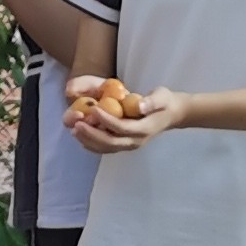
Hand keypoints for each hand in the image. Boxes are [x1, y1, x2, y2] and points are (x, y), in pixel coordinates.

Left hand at [69, 84, 188, 153]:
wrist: (171, 114)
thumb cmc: (165, 102)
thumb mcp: (163, 97)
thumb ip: (153, 101)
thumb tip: (141, 106)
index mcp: (144, 130)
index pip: (122, 128)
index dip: (106, 120)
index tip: (94, 109)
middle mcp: (136, 141)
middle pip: (111, 142)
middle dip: (92, 134)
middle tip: (77, 124)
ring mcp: (130, 145)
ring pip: (106, 148)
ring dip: (89, 141)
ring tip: (74, 130)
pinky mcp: (124, 145)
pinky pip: (106, 148)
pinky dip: (92, 144)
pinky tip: (81, 137)